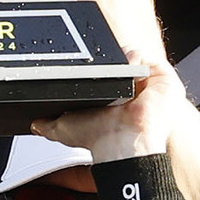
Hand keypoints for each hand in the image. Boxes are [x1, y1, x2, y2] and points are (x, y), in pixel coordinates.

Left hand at [33, 59, 184, 164]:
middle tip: (100, 61)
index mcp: (114, 99)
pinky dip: (136, 56)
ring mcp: (149, 84)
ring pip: (135, 57)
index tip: (86, 60)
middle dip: (110, 57)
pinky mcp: (163, 79)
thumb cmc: (100, 139)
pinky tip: (126, 65)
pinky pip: (150, 58)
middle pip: (122, 61)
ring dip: (122, 56)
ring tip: (113, 66)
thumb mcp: (65, 129)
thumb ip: (49, 125)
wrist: (121, 143)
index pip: (108, 72)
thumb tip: (35, 124)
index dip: (97, 65)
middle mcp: (133, 91)